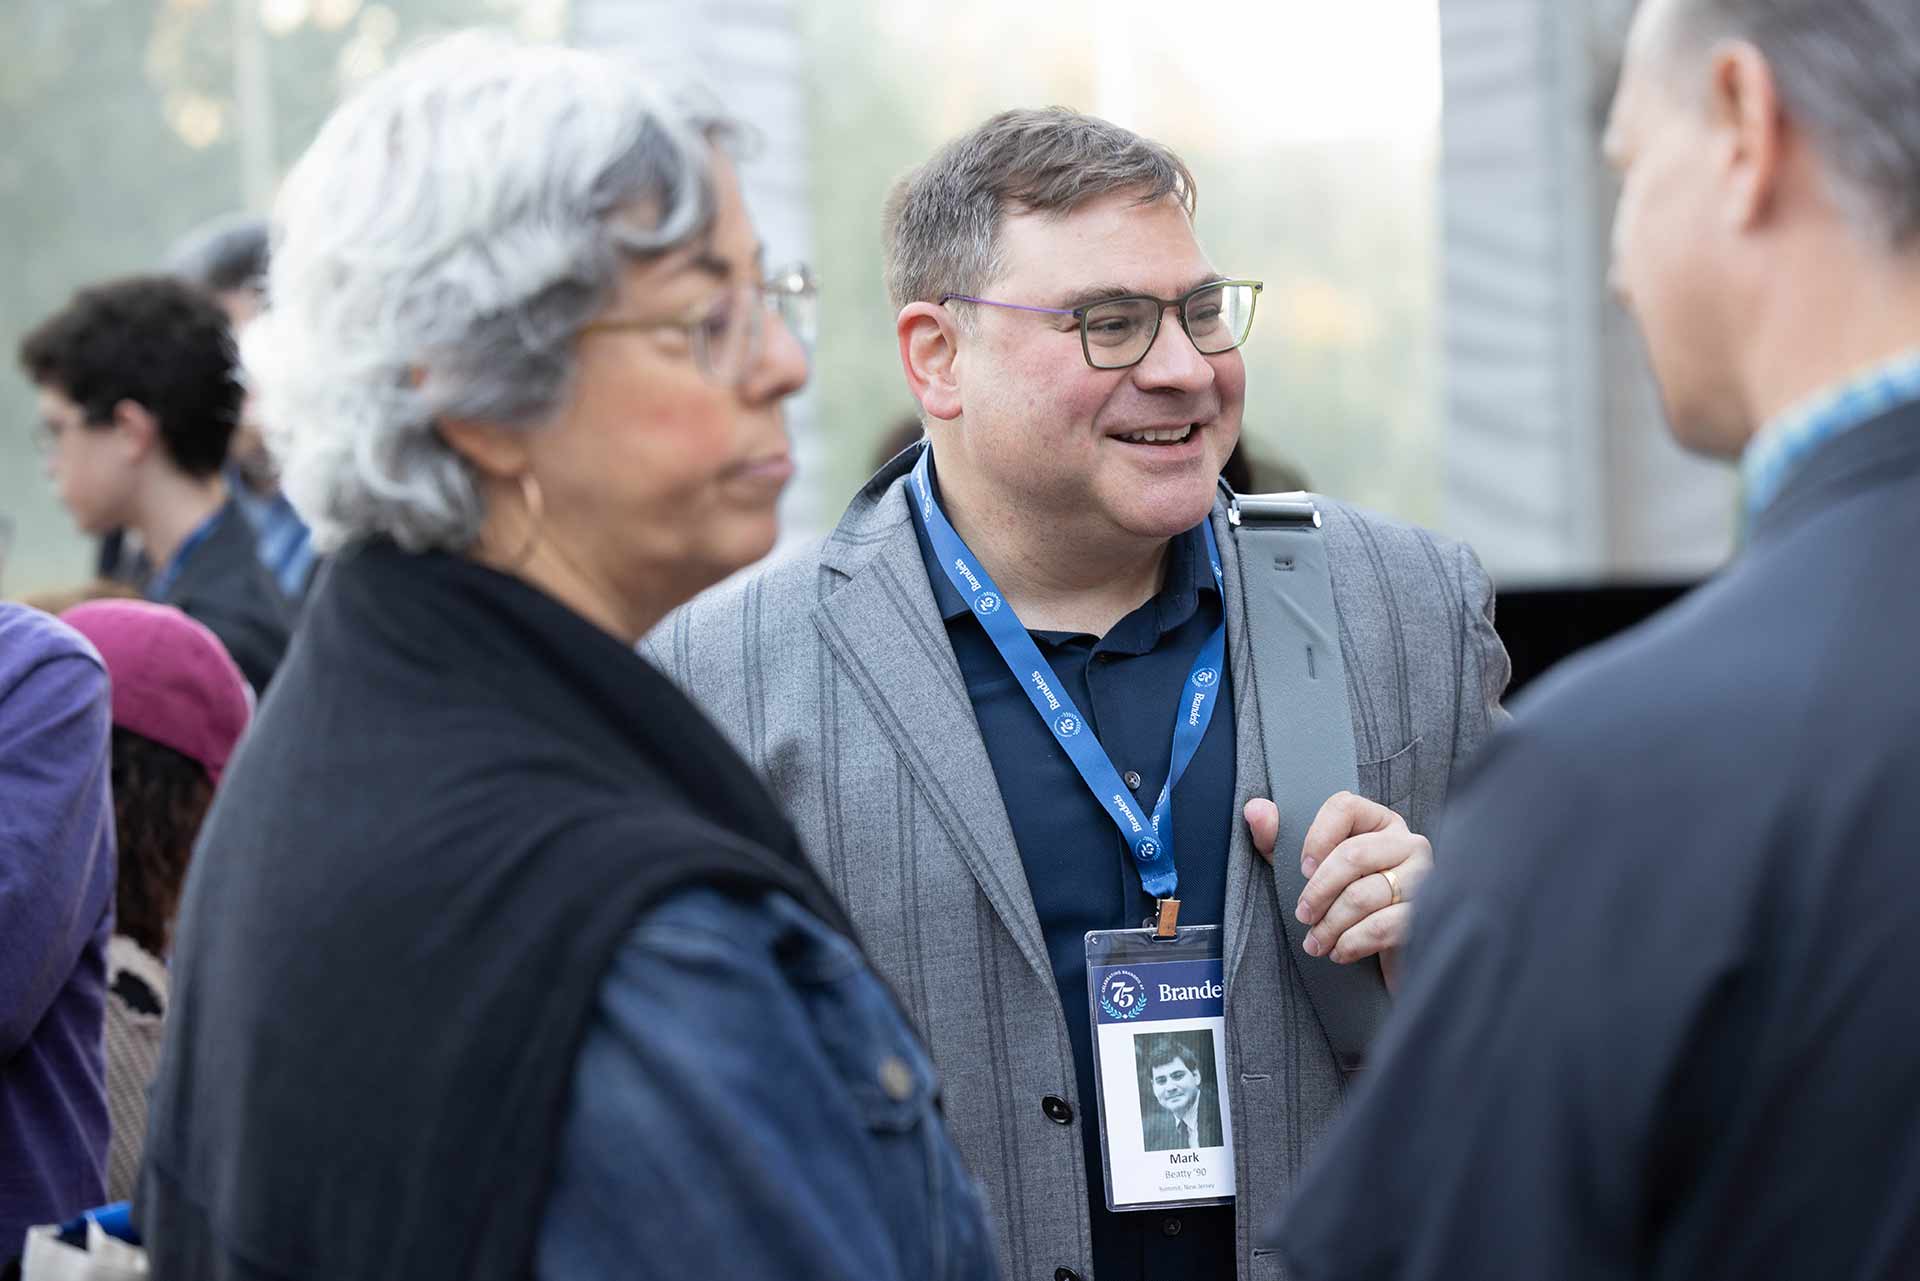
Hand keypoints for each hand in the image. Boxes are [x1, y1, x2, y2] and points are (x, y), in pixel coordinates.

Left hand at [1244, 792, 1431, 992]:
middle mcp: (1407, 843)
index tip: (1302, 870)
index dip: (1316, 837)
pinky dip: (1352, 942)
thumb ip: (1276, 839)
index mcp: (1378, 822)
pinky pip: (1383, 926)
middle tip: (1302, 915)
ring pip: (1365, 894)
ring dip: (1331, 924)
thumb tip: (1254, 809)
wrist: (1382, 958)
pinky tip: (1339, 952)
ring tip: (1316, 942)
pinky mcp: (1428, 915)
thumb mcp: (1303, 871)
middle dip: (1319, 891)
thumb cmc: (1341, 904)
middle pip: (1354, 854)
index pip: (1344, 807)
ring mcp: (1424, 878)